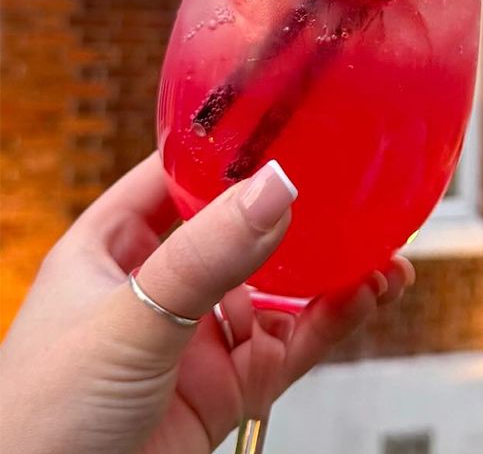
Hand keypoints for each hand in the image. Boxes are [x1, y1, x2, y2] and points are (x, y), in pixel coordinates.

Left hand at [0, 153, 412, 453]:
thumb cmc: (35, 420)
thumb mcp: (127, 317)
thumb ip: (206, 256)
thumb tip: (276, 186)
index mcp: (115, 247)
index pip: (179, 175)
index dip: (231, 150)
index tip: (287, 123)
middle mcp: (163, 284)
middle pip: (244, 229)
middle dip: (298, 210)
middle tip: (354, 183)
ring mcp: (201, 336)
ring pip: (282, 288)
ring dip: (334, 266)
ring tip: (385, 241)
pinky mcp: (232, 386)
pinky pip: (296, 342)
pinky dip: (338, 317)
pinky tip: (370, 291)